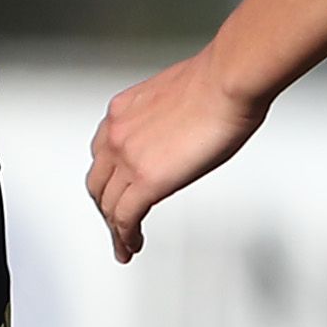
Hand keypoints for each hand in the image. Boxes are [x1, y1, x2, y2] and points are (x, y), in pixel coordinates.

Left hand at [86, 53, 269, 262]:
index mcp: (122, 111)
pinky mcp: (145, 182)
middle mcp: (116, 134)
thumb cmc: (217, 81)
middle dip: (106, 206)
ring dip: (115, 227)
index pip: (102, 154)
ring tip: (125, 244)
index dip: (107, 177)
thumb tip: (176, 135)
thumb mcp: (174, 98)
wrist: (228, 80)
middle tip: (116, 222)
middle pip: (98, 183)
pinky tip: (132, 245)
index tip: (115, 190)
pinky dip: (125, 237)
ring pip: (108, 205)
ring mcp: (127, 159)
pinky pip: (125, 219)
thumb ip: (163, 121)